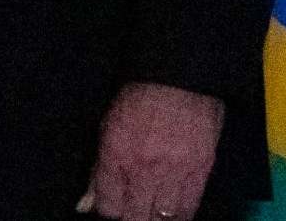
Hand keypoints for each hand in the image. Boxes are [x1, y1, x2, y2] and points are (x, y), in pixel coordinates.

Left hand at [76, 81, 224, 220]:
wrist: (179, 78)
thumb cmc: (137, 98)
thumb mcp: (107, 127)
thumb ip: (98, 170)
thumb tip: (85, 204)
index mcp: (115, 154)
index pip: (108, 206)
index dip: (109, 211)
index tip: (113, 206)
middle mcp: (143, 168)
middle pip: (135, 217)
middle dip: (131, 217)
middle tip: (133, 209)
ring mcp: (174, 172)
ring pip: (163, 218)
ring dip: (154, 218)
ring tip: (151, 212)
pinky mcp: (200, 172)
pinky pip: (188, 208)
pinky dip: (178, 214)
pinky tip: (172, 211)